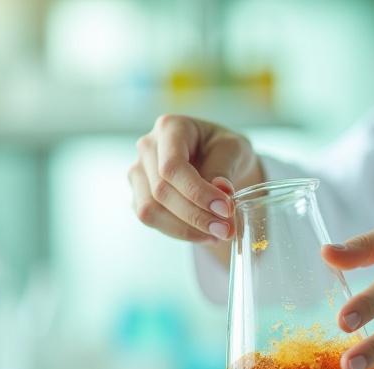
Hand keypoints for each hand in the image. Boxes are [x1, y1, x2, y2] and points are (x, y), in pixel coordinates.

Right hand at [128, 114, 263, 241]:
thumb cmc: (225, 148)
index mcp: (170, 127)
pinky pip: (153, 221)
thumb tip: (221, 190)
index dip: (197, 192)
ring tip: (218, 235)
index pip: (173, 166)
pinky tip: (205, 235)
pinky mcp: (139, 195)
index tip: (226, 209)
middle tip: (227, 230)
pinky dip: (180, 232)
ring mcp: (139, 172)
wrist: (218, 159)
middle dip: (196, 215)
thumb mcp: (234, 149)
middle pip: (161, 191)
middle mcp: (147, 147)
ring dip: (186, 229)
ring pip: (150, 210)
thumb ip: (224, 167)